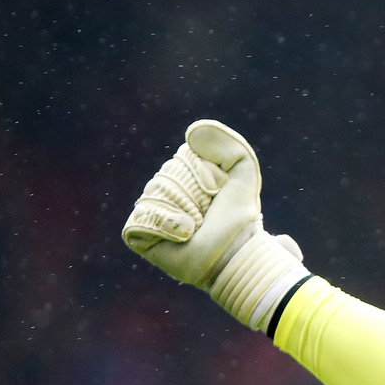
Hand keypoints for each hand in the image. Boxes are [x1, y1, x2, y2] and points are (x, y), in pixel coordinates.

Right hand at [122, 120, 308, 331]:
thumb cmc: (241, 215)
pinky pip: (139, 220)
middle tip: (206, 213)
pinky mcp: (142, 238)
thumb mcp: (245, 171)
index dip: (198, 173)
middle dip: (190, 193)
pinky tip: (184, 233)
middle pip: (162, 179)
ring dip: (180, 210)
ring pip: (151, 197)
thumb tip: (190, 133)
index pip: (177, 161)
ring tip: (196, 226)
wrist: (236, 251)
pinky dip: (163, 224)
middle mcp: (165, 196)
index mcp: (184, 180)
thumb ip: (229, 145)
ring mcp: (152, 216)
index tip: (216, 190)